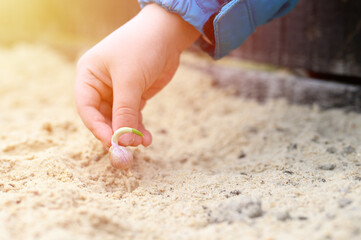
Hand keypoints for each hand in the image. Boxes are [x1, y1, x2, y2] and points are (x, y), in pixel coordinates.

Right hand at [75, 4, 199, 147]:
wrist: (168, 33)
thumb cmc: (141, 48)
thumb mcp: (130, 80)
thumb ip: (125, 111)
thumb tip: (122, 141)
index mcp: (89, 76)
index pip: (87, 108)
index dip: (97, 128)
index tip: (112, 143)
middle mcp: (100, 85)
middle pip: (103, 117)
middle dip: (117, 133)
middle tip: (130, 147)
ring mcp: (118, 91)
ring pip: (119, 120)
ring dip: (130, 133)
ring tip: (143, 142)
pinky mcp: (135, 95)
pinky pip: (133, 117)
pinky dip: (139, 128)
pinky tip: (147, 137)